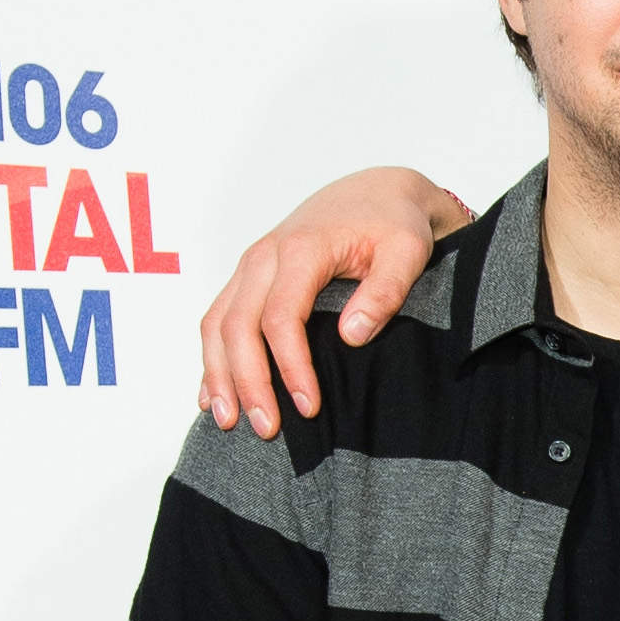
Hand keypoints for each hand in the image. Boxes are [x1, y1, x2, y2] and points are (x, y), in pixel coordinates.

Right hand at [199, 169, 473, 437]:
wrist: (376, 191)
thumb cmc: (393, 222)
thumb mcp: (407, 251)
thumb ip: (385, 292)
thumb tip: (352, 336)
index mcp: (301, 248)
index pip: (282, 317)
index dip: (290, 366)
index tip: (308, 407)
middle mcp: (265, 255)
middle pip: (239, 324)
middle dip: (248, 381)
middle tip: (265, 428)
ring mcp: (252, 265)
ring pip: (218, 322)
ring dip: (219, 374)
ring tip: (229, 421)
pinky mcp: (249, 276)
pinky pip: (218, 316)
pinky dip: (212, 357)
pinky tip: (213, 394)